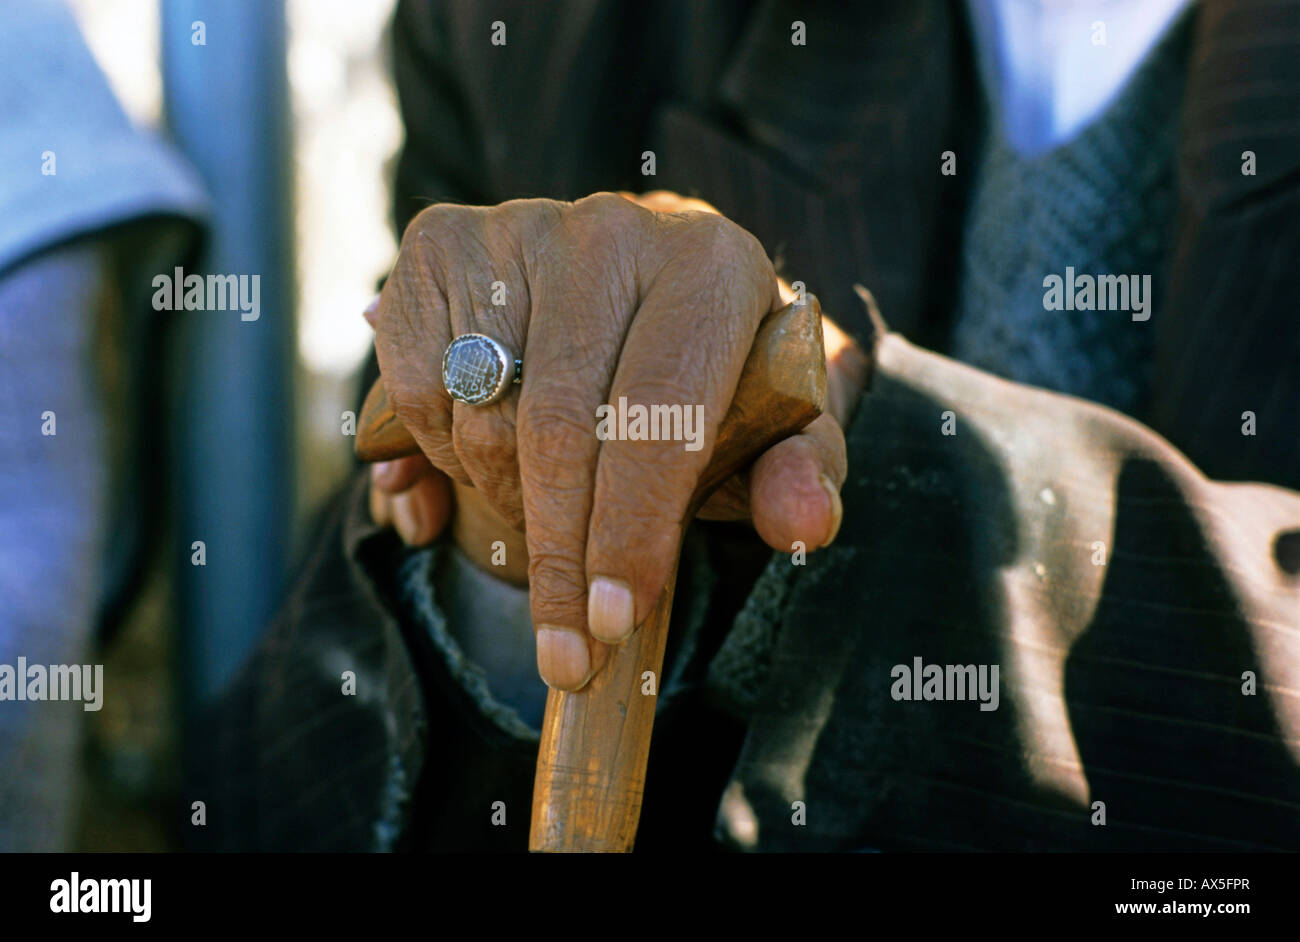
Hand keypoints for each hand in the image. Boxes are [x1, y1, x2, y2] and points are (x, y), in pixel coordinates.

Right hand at [368, 191, 866, 689]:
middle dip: (558, 556)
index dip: (630, 530)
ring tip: (548, 532)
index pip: (659, 414)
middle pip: (556, 426)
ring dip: (502, 507)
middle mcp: (610, 231)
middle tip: (565, 648)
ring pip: (478, 417)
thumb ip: (799, 470)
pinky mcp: (441, 243)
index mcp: (711, 264)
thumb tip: (802, 523)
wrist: (647, 294)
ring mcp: (517, 229)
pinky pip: (415, 390)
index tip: (612, 620)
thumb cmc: (718, 375)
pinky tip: (482, 475)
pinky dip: (436, 457)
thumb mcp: (779, 426)